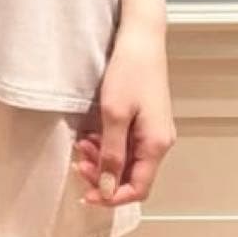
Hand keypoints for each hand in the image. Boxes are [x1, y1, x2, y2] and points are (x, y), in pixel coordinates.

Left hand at [71, 26, 176, 206]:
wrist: (141, 40)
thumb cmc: (129, 72)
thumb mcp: (114, 115)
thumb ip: (112, 155)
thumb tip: (108, 189)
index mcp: (156, 145)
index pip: (138, 188)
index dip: (112, 196)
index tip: (87, 195)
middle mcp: (159, 142)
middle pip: (131, 176)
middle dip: (103, 175)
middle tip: (78, 162)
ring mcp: (153, 131)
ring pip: (126, 160)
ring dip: (103, 159)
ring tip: (82, 145)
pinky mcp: (145, 120)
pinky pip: (126, 144)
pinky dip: (108, 145)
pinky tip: (92, 135)